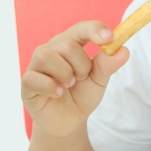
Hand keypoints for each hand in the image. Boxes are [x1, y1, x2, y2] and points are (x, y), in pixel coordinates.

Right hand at [20, 21, 129, 137]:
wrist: (68, 122)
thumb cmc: (82, 95)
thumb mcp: (98, 81)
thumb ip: (107, 65)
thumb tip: (123, 50)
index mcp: (70, 44)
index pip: (81, 28)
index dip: (95, 29)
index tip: (109, 39)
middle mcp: (51, 49)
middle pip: (67, 45)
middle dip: (81, 65)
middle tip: (81, 78)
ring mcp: (36, 65)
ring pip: (48, 57)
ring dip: (65, 74)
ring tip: (69, 85)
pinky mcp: (27, 83)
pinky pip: (34, 78)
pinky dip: (51, 87)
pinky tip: (58, 94)